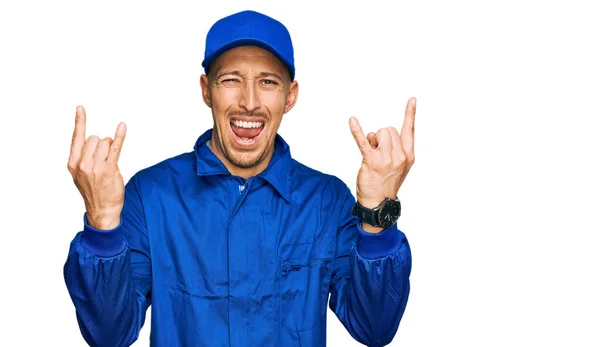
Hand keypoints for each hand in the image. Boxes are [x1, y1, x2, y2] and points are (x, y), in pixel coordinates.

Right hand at [67, 106, 126, 229]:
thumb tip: (100, 140)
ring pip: (105, 143)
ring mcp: (95, 167)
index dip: (79, 122)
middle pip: (95, 138)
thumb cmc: (94, 190)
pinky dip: (120, 136)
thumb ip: (84, 157)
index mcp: (73, 163)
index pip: (76, 138)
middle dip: (102, 144)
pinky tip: (122, 126)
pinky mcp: (109, 170)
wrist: (102, 210)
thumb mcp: (80, 174)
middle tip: (104, 159)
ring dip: (110, 149)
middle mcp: (82, 164)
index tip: (81, 108)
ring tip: (109, 164)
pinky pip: (115, 148)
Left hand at [349, 97, 415, 231]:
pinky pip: (363, 141)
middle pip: (389, 129)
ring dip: (373, 139)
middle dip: (381, 136)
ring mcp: (386, 159)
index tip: (412, 99)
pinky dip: (356, 130)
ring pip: (379, 132)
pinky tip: (352, 121)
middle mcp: (399, 156)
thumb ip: (396, 149)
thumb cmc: (388, 182)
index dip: (410, 114)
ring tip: (372, 154)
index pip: (410, 130)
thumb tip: (380, 134)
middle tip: (379, 152)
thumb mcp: (400, 166)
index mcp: (408, 155)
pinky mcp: (371, 161)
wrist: (379, 202)